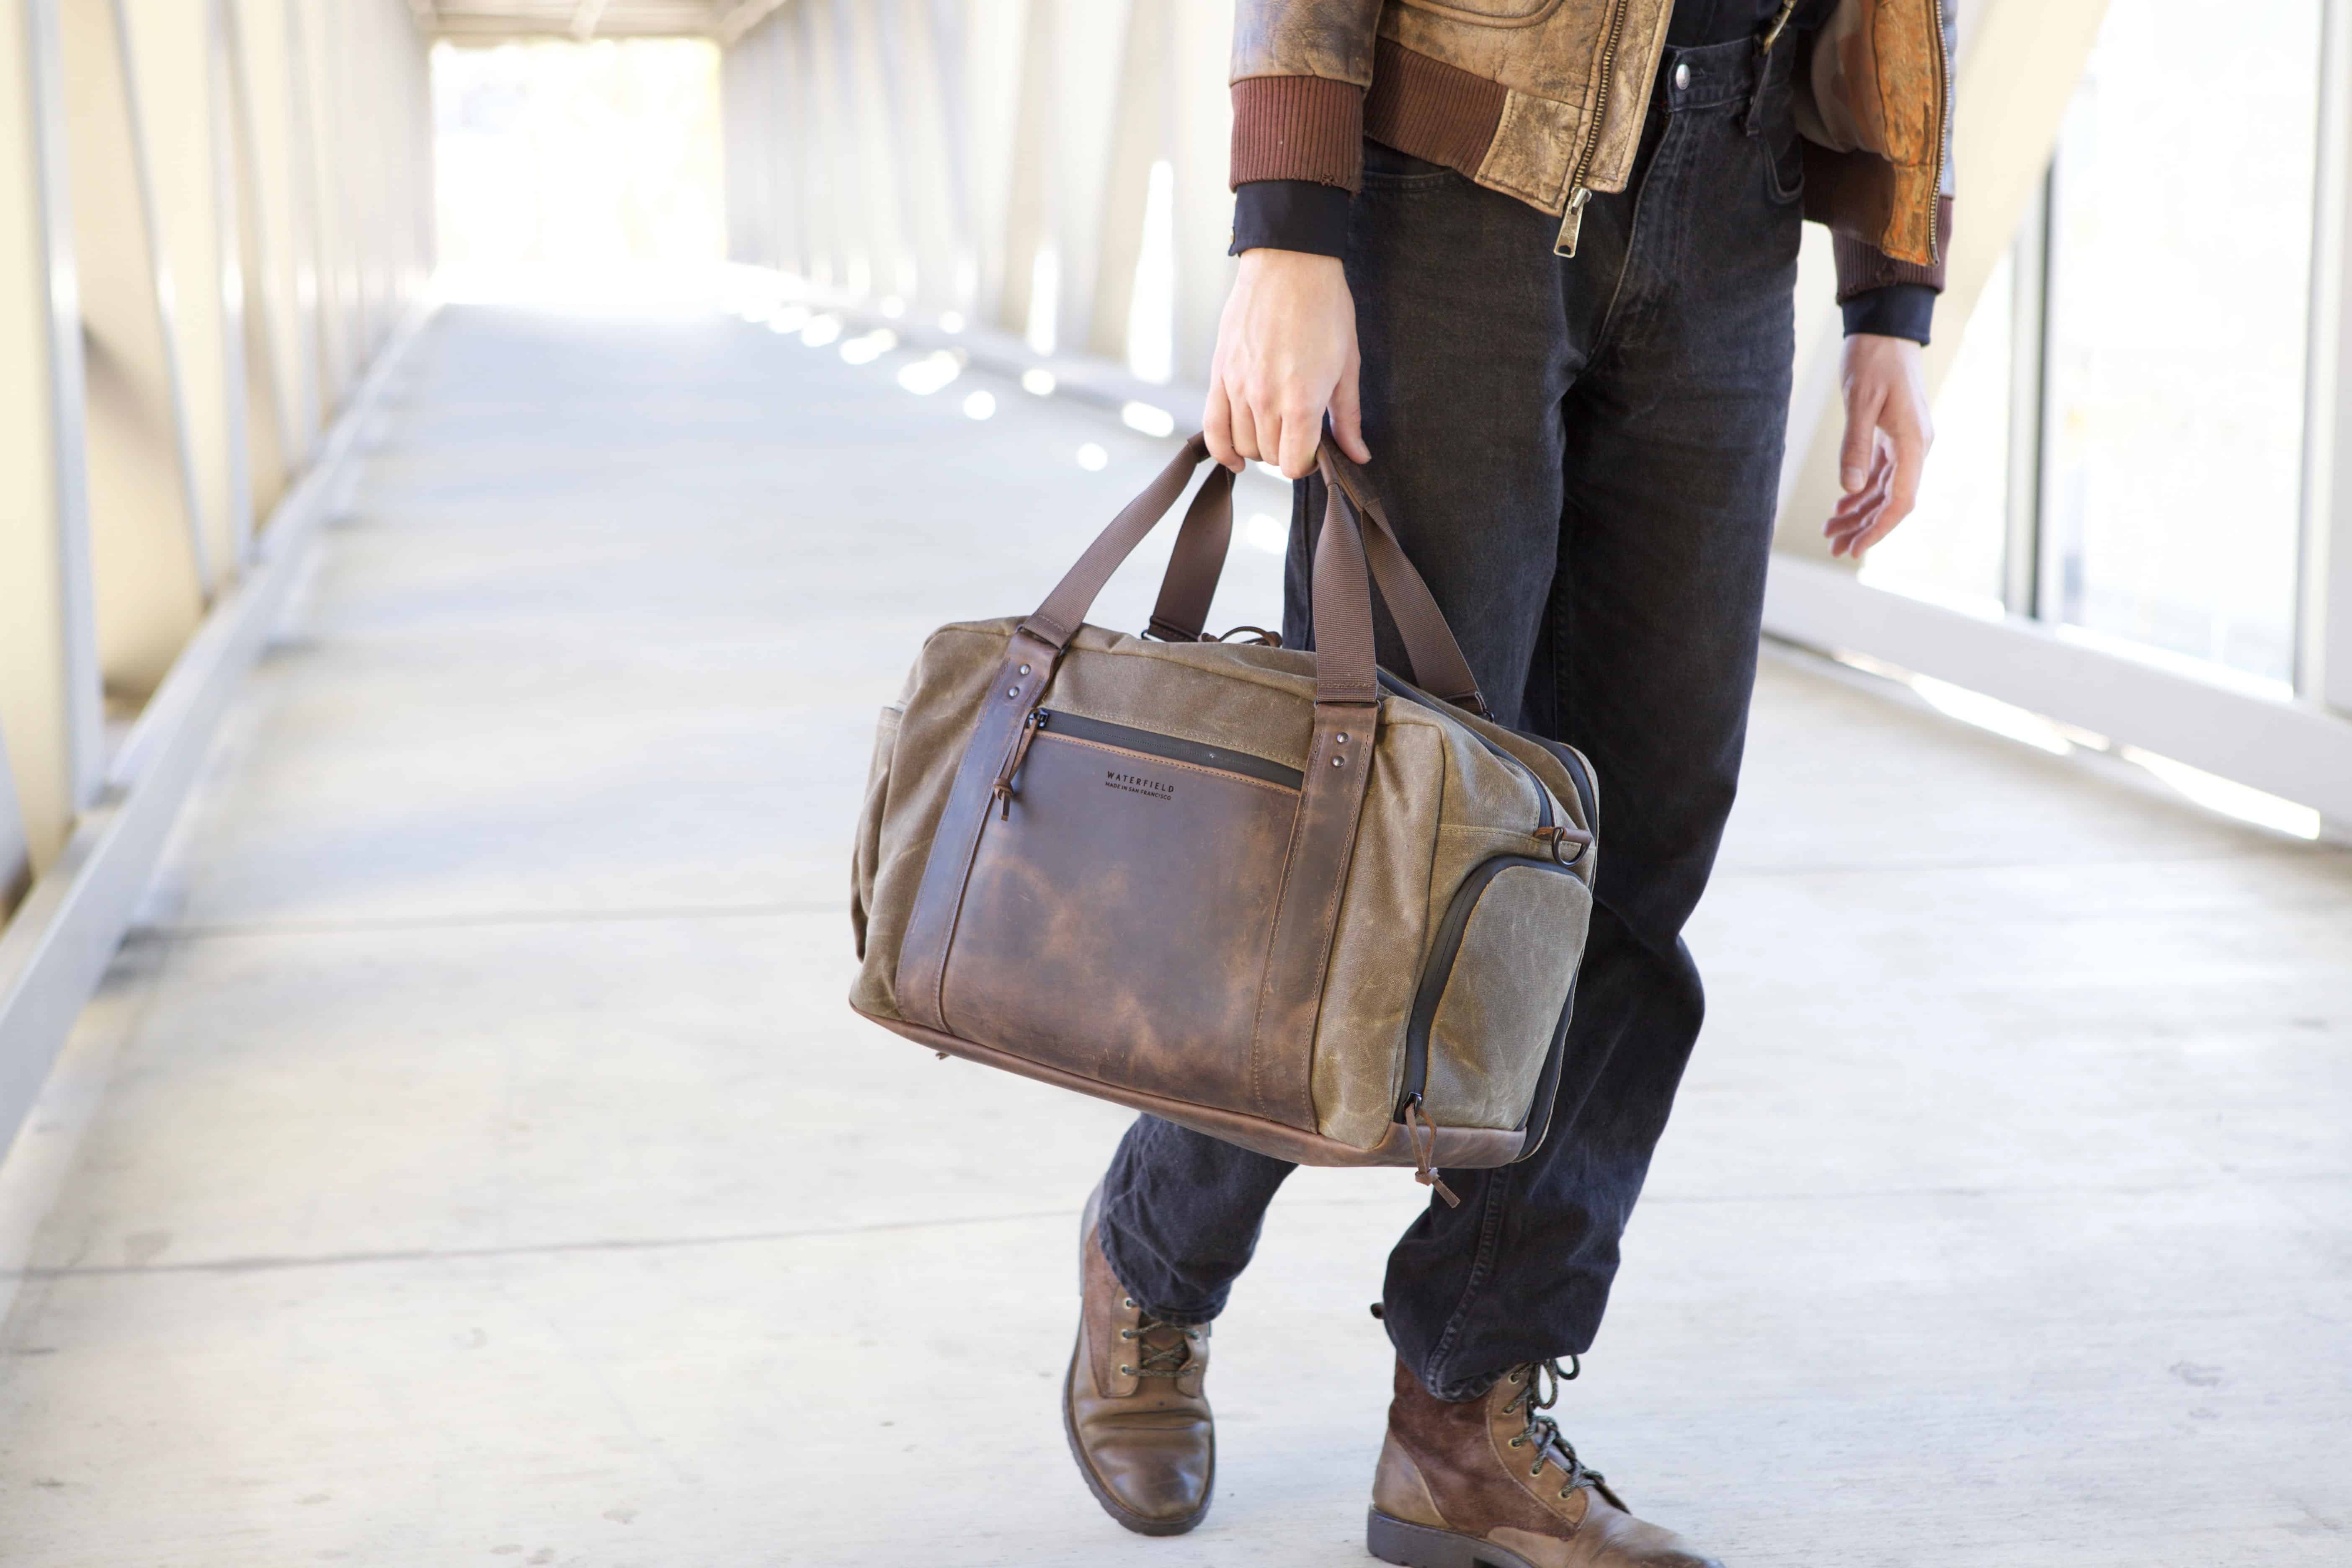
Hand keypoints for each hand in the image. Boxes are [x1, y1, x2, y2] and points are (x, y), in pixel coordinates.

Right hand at [1204, 249, 1369, 478]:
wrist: (1289, 264)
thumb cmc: (1325, 308)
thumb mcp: (1347, 365)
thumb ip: (1347, 417)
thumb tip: (1358, 455)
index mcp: (1301, 401)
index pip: (1294, 464)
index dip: (1308, 464)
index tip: (1316, 450)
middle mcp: (1264, 400)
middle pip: (1270, 456)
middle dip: (1287, 452)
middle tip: (1300, 432)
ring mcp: (1237, 388)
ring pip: (1243, 445)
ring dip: (1261, 446)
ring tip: (1276, 427)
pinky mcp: (1220, 374)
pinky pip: (1212, 428)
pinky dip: (1223, 450)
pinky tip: (1237, 458)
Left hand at [1826, 333, 1933, 557]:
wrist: (1885, 328)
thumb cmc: (1873, 359)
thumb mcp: (1860, 401)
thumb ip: (1856, 446)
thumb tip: (1851, 489)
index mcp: (1913, 442)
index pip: (1901, 500)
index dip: (1879, 528)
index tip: (1855, 548)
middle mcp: (1915, 447)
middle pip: (1892, 501)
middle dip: (1864, 527)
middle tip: (1834, 548)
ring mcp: (1905, 442)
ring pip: (1884, 490)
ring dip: (1859, 514)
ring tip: (1830, 533)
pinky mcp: (1893, 436)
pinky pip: (1879, 474)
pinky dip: (1860, 492)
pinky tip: (1841, 508)